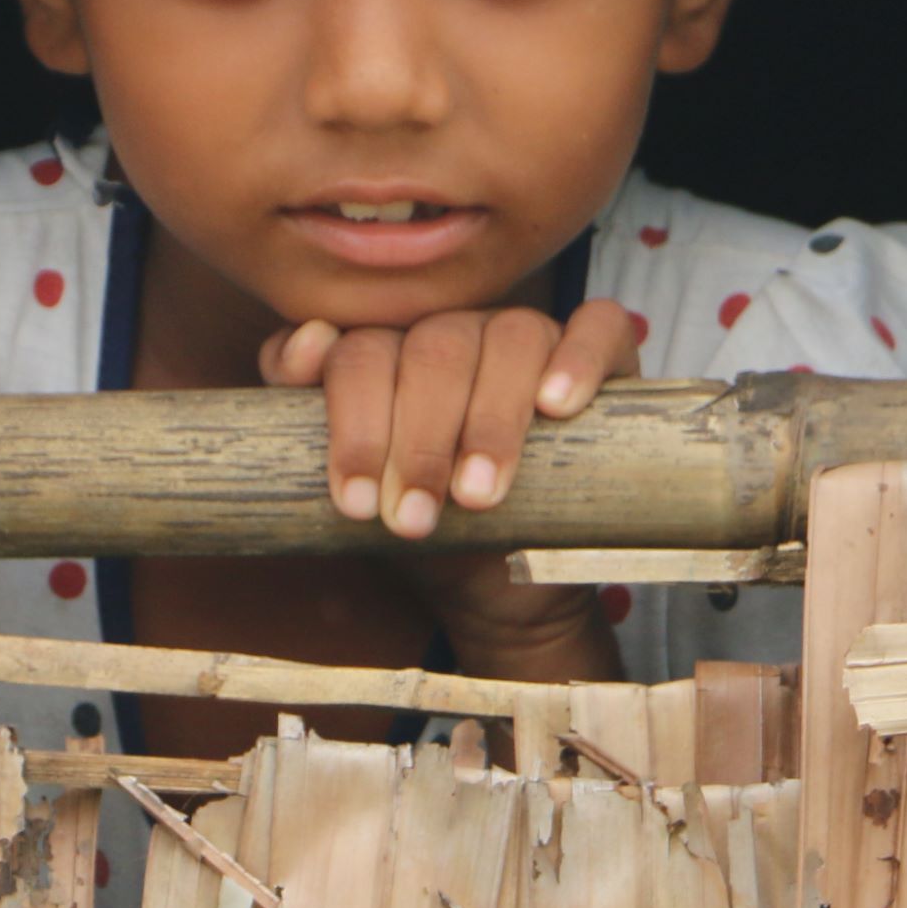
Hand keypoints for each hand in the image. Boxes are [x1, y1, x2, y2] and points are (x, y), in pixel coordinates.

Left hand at [259, 297, 638, 539]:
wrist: (500, 580)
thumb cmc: (420, 521)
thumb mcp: (358, 485)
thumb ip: (303, 415)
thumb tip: (303, 350)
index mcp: (392, 347)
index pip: (364, 351)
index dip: (356, 425)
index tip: (355, 504)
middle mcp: (459, 328)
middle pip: (434, 350)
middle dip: (419, 441)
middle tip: (413, 519)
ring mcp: (531, 334)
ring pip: (511, 338)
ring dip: (491, 419)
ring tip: (479, 496)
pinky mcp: (604, 354)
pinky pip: (599, 327)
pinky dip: (578, 358)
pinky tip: (556, 406)